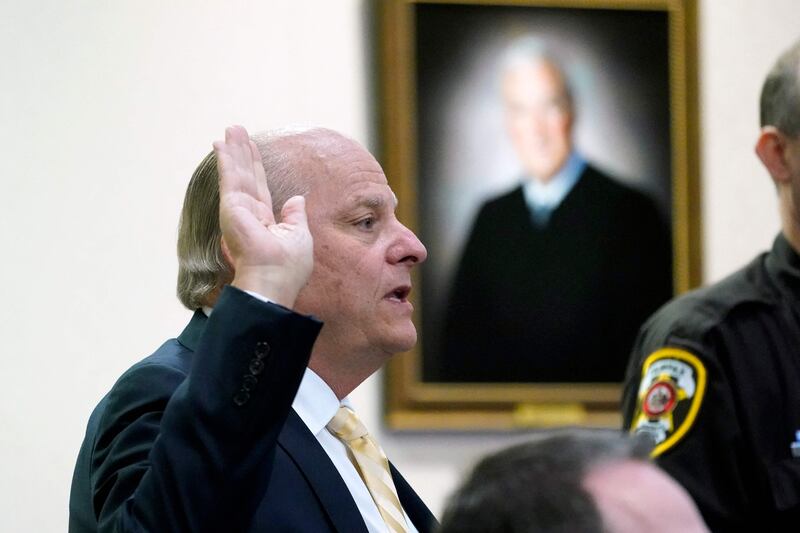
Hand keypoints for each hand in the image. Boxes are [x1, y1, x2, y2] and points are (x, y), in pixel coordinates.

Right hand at [213, 125, 312, 307]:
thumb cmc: (289, 265)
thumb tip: (296, 198)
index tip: (251, 148)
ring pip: (237, 173)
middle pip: (245, 176)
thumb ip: (295, 216)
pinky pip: (229, 178)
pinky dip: (226, 160)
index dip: (255, 166)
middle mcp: (249, 213)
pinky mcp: (231, 207)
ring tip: (231, 129)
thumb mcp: (300, 236)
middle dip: (241, 153)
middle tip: (236, 130)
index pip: (259, 187)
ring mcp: (238, 210)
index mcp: (265, 221)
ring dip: (233, 150)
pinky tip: (222, 143)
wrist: (274, 278)